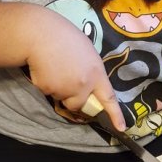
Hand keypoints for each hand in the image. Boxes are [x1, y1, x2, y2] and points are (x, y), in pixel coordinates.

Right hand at [25, 6, 124, 130]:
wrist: (40, 34)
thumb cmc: (64, 35)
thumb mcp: (87, 51)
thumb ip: (90, 69)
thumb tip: (87, 81)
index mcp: (96, 73)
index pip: (109, 98)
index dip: (115, 114)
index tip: (122, 128)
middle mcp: (83, 85)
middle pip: (79, 104)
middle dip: (73, 97)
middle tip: (66, 77)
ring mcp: (65, 89)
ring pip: (62, 97)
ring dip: (58, 88)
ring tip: (54, 67)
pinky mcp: (48, 90)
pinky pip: (48, 92)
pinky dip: (46, 83)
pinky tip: (44, 67)